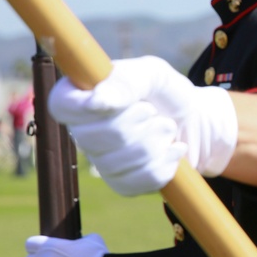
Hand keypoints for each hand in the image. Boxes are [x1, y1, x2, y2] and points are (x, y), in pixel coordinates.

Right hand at [49, 56, 237, 194]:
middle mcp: (84, 131)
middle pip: (93, 138)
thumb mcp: (153, 74)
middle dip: (134, 123)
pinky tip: (174, 149)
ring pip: (119, 161)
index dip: (83, 107)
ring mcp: (102, 161)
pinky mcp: (123, 183)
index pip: (60, 105)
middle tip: (153, 111)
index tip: (115, 102)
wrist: (196, 122)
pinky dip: (166, 163)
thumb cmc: (167, 93)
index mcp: (83, 96)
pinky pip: (139, 180)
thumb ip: (126, 80)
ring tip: (167, 128)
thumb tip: (97, 99)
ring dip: (155, 141)